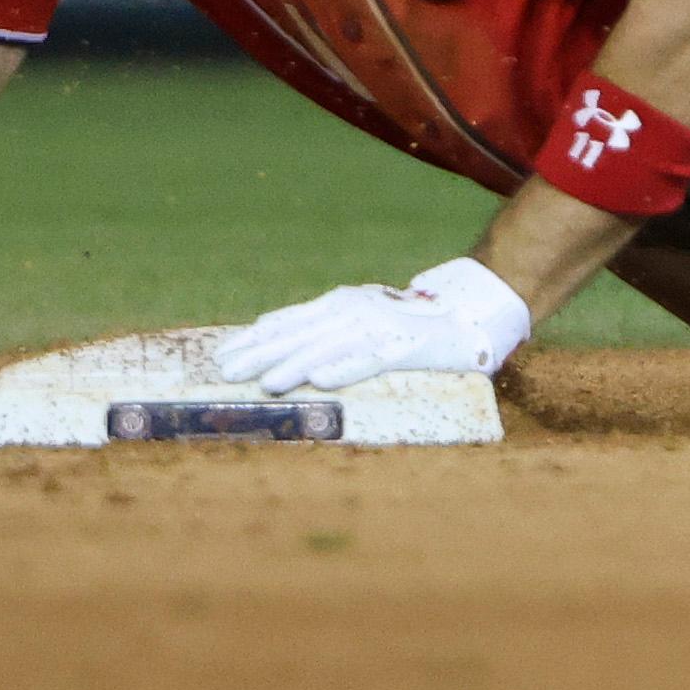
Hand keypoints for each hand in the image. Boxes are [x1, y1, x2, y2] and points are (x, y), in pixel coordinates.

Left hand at [216, 257, 536, 392]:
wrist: (468, 320)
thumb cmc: (405, 329)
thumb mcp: (357, 321)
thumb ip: (320, 327)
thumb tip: (269, 330)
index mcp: (340, 305)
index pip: (289, 322)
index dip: (254, 339)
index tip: (221, 356)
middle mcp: (355, 312)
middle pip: (300, 335)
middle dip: (261, 354)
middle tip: (227, 373)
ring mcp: (380, 328)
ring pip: (329, 348)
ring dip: (295, 365)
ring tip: (266, 383)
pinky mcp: (405, 348)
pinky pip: (370, 360)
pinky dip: (345, 369)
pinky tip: (321, 382)